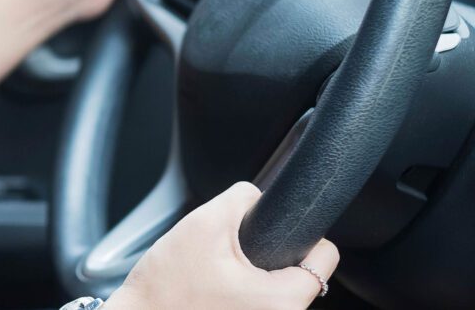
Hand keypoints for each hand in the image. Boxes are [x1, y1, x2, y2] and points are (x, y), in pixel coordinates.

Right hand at [105, 182, 339, 309]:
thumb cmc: (167, 287)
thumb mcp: (204, 224)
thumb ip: (241, 198)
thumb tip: (257, 194)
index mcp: (284, 300)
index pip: (325, 255)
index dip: (303, 230)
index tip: (277, 227)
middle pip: (301, 270)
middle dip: (270, 251)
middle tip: (234, 250)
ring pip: (277, 287)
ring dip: (254, 271)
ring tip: (219, 269)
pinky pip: (259, 302)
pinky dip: (242, 288)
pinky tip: (214, 286)